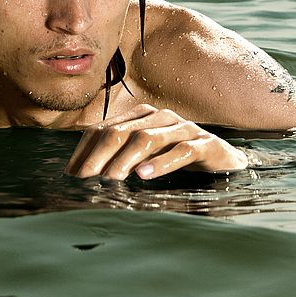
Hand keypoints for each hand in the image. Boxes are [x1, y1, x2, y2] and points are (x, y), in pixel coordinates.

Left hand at [65, 104, 247, 180]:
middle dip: (99, 156)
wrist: (223, 159)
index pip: (103, 129)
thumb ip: (117, 160)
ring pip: (146, 139)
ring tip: (111, 179)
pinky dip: (161, 162)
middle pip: (120, 132)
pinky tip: (145, 175)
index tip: (72, 175)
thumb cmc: (176, 157)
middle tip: (87, 180)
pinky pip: (180, 150)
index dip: (85, 151)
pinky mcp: (204, 143)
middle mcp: (159, 117)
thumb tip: (80, 177)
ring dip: (125, 160)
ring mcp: (183, 127)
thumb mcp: (144, 157)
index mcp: (140, 116)